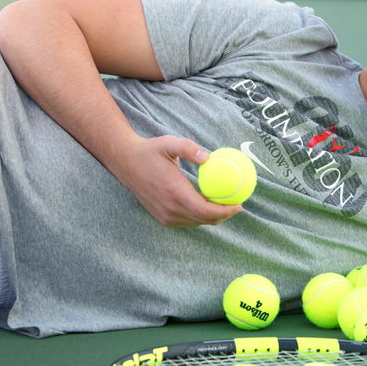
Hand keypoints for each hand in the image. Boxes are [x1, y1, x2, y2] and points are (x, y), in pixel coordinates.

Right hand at [109, 135, 242, 227]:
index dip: (224, 211)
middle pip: (204, 220)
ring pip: (197, 222)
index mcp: (173, 191)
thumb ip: (188, 148)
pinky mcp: (162, 218)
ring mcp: (165, 215)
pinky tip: (207, 204)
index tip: (239, 205)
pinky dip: (200, 216)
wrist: (127, 163)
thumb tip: (208, 157)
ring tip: (224, 204)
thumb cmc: (150, 151)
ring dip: (212, 216)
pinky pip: (187, 221)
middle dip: (224, 215)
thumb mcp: (168, 142)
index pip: (204, 210)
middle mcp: (169, 207)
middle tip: (236, 203)